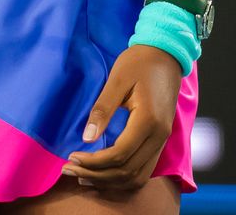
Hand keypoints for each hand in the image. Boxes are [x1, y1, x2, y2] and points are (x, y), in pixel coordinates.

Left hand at [59, 44, 181, 191]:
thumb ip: (102, 110)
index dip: (93, 161)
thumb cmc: (139, 63)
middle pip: (128, 171)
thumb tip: (87, 138)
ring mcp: (162, 140)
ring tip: (82, 176)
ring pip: (137, 176)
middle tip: (69, 169)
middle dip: (97, 175)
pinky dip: (122, 177)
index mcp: (148, 121)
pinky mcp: (160, 140)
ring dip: (109, 181)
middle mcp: (159, 136)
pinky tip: (103, 173)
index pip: (120, 155)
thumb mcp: (117, 80)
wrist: (166, 54)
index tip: (71, 156)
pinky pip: (143, 169)